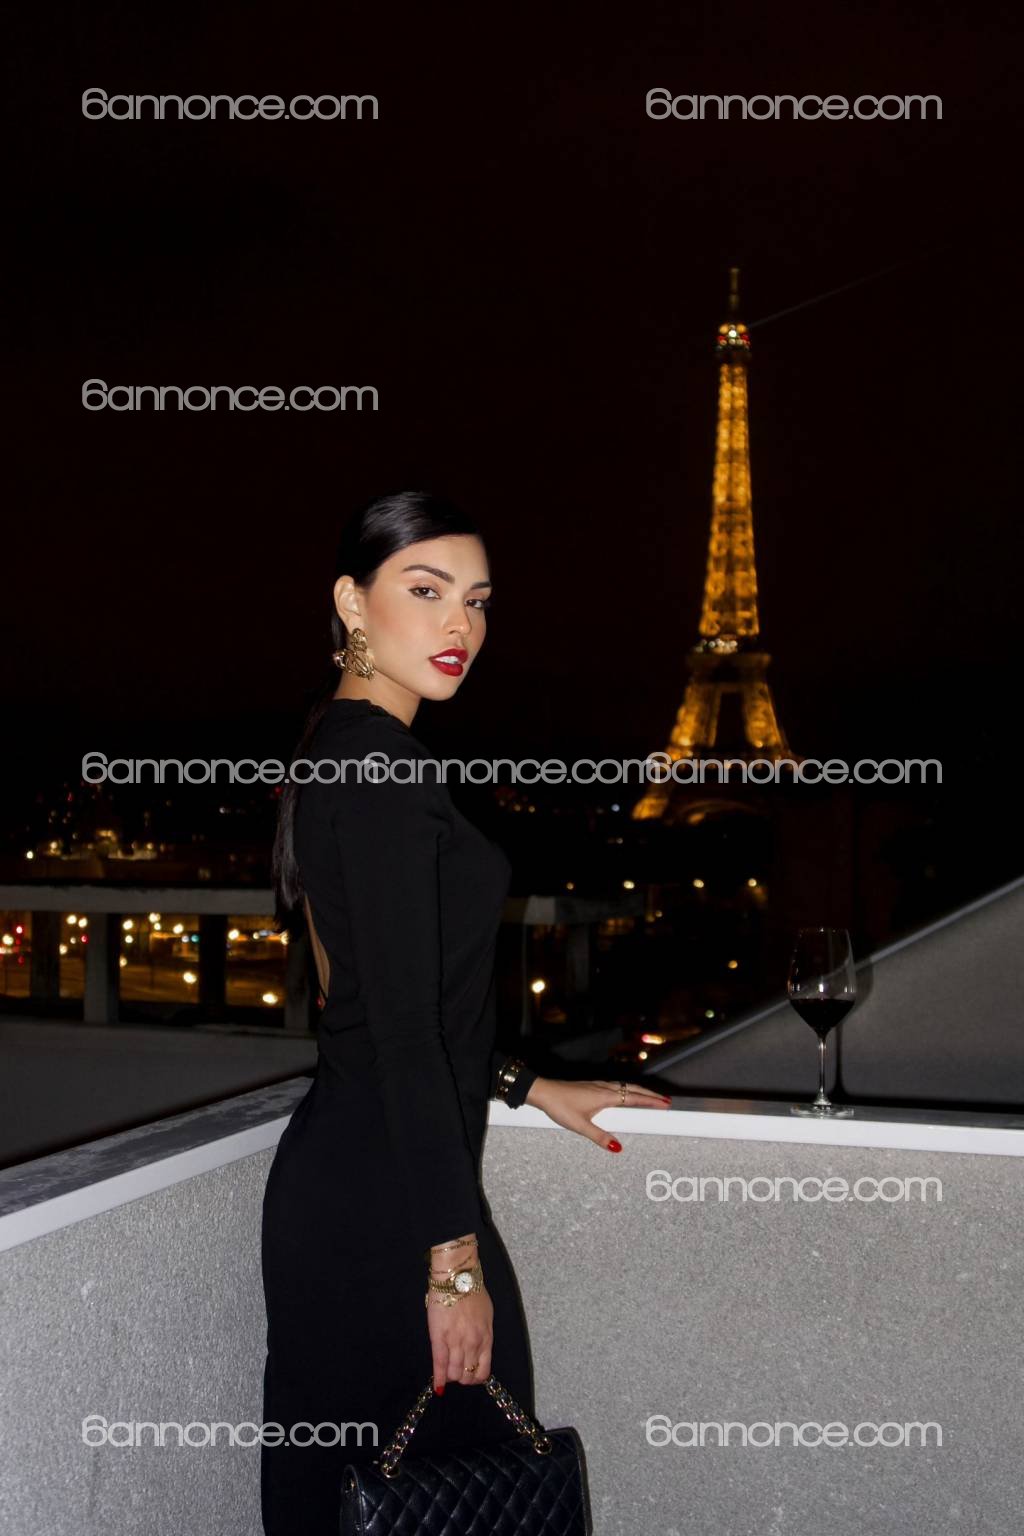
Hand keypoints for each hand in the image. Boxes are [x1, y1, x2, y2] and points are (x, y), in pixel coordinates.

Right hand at [426, 1287, 492, 1392]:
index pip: (483, 1371)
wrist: (456, 1278)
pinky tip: (438, 1386)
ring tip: (447, 1374)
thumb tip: (478, 1347)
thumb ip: (483, 1333)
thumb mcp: (486, 1314)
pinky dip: (438, 1377)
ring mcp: (456, 1342)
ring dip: (451, 1377)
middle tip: (457, 1372)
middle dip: (462, 1378)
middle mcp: (473, 1344)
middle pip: (467, 1375)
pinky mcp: (439, 1338)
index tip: (469, 1375)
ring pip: (454, 1373)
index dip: (475, 1378)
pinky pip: (439, 1364)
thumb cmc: (473, 1291)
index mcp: (486, 1338)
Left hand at [524, 1076, 671, 1149]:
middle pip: (633, 1089)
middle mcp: (604, 1088)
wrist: (543, 1092)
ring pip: (624, 1086)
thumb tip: (617, 1148)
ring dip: (638, 1091)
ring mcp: (597, 1085)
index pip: (634, 1098)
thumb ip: (599, 1137)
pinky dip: (626, 1089)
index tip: (666, 1103)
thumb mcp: (580, 1126)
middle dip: (649, 1094)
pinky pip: (615, 1086)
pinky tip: (622, 1094)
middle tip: (664, 1100)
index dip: (651, 1101)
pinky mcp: (591, 1086)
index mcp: (605, 1096)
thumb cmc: (560, 1106)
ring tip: (649, 1097)